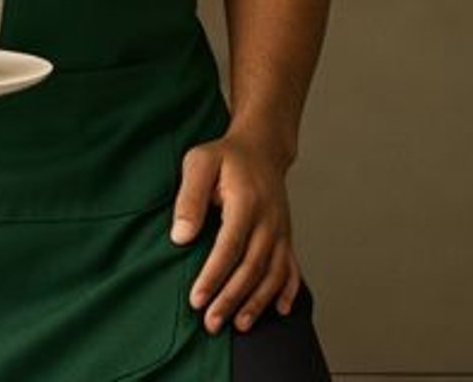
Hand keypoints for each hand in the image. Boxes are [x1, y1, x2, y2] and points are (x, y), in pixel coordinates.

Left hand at [172, 126, 302, 333]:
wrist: (263, 147)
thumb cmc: (226, 157)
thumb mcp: (199, 162)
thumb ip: (189, 197)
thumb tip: (180, 237)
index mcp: (247, 200)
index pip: (230, 245)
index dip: (214, 275)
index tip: (196, 300)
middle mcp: (269, 217)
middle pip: (252, 265)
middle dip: (232, 297)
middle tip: (211, 323)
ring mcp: (281, 228)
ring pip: (273, 271)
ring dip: (258, 301)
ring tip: (239, 324)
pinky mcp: (286, 235)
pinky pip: (292, 266)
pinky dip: (289, 290)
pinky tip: (282, 310)